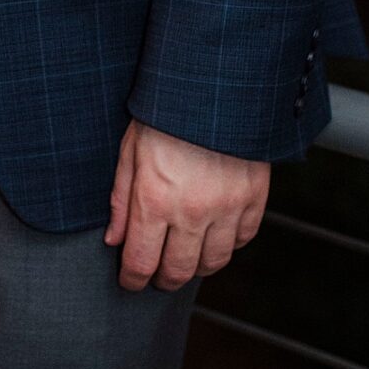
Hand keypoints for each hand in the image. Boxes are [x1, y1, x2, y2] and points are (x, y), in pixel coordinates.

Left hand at [105, 122, 268, 291]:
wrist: (215, 86)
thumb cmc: (166, 114)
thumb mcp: (130, 150)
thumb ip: (121, 199)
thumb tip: (114, 240)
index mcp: (153, 200)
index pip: (141, 263)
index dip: (133, 280)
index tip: (130, 282)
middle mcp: (191, 211)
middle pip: (178, 272)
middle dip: (163, 280)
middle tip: (157, 277)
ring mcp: (226, 208)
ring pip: (213, 262)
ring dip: (196, 267)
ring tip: (186, 258)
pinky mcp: (253, 199)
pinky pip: (242, 239)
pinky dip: (228, 244)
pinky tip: (215, 234)